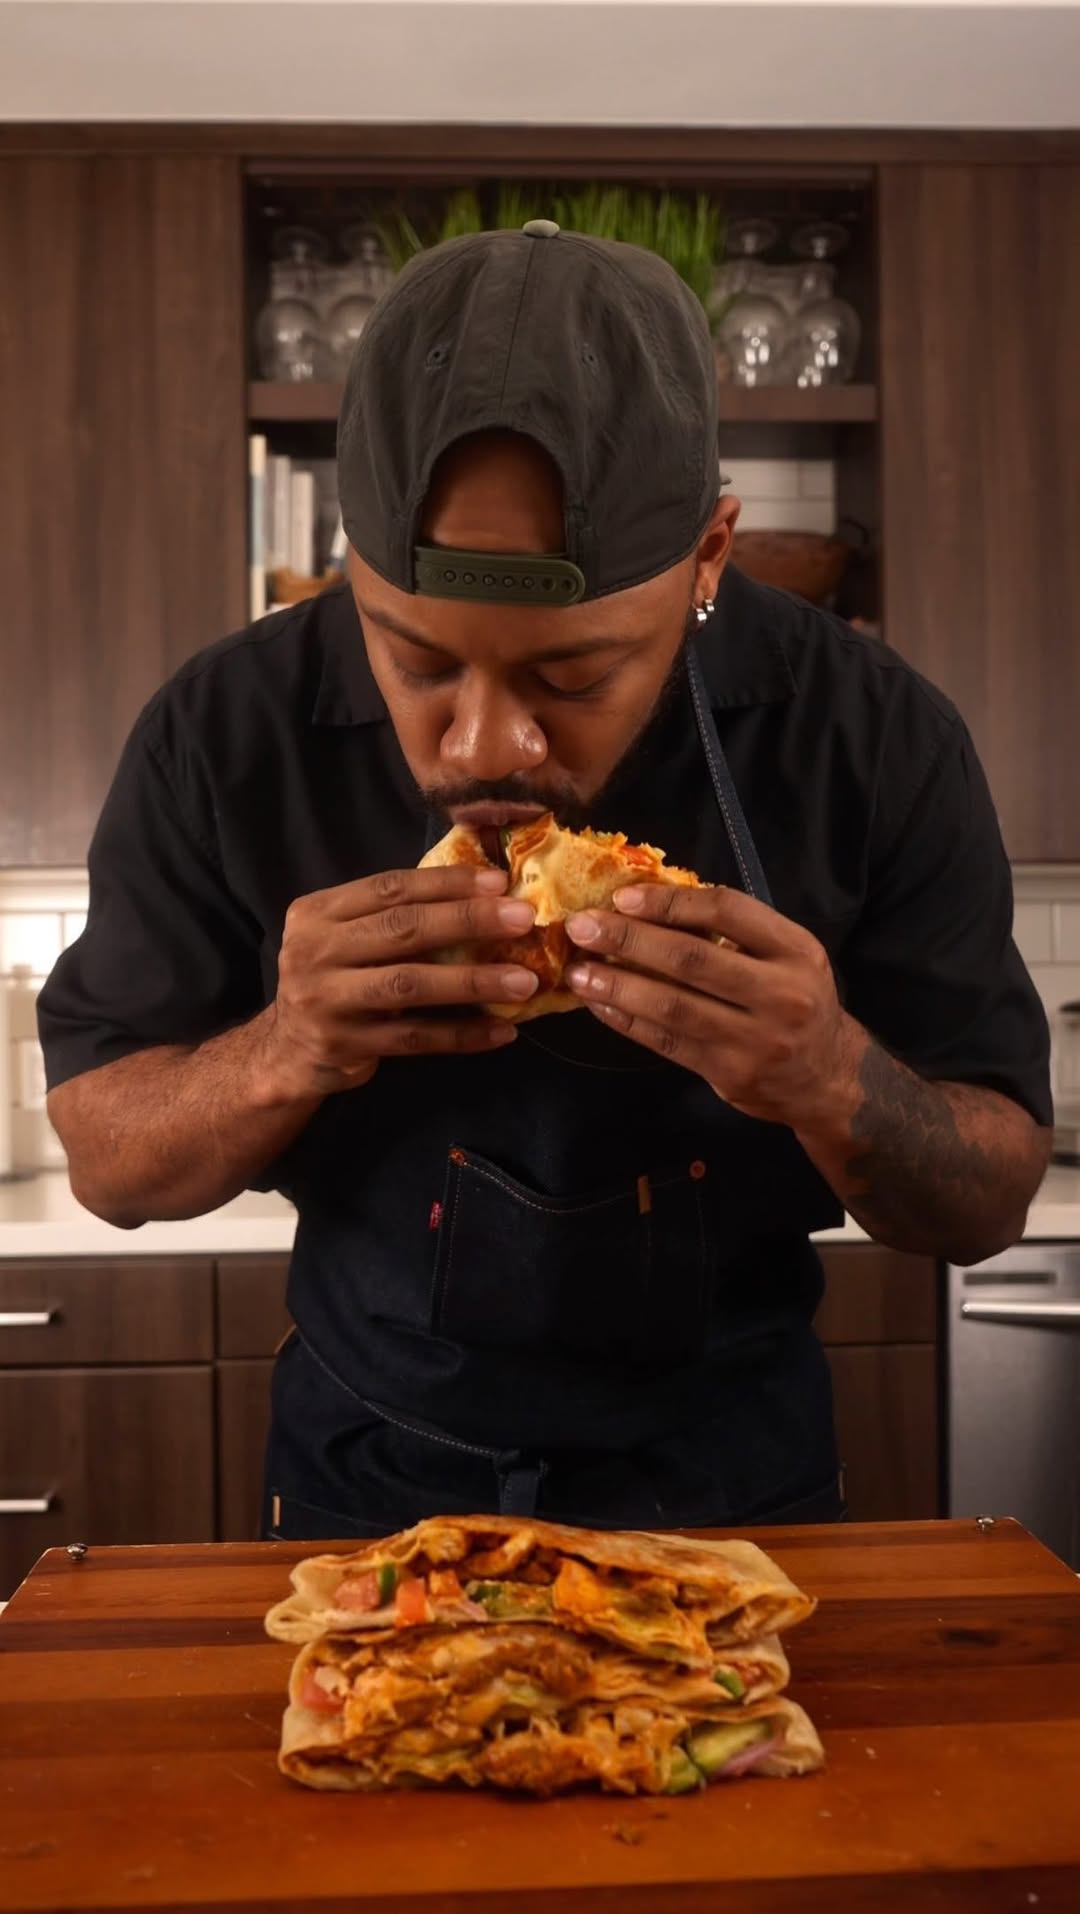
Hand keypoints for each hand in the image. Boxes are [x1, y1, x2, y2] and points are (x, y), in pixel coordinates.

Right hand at [265, 866, 536, 1096]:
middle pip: (402, 929)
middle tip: (524, 919)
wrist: (287, 1049)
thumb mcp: (346, 937)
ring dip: (473, 981)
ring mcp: (326, 1001)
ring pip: (410, 985)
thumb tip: (484, 891)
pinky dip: (461, 1034)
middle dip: (469, 921)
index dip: (447, 883)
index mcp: (317, 913)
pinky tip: (502, 1031)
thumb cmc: (336, 980)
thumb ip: (394, 914)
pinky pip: (415, 1039)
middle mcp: (314, 952)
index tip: (499, 882)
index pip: (389, 888)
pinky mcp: (344, 1045)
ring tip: (524, 981)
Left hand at [564, 885, 860, 1129]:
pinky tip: (599, 1005)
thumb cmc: (796, 1001)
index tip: (622, 897)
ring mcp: (756, 1039)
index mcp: (795, 949)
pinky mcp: (730, 1074)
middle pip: (691, 959)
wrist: (828, 1078)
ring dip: (617, 986)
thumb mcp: (786, 955)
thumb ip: (735, 932)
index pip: (727, 911)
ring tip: (578, 972)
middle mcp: (781, 993)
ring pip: (673, 1006)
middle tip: (582, 927)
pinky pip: (667, 1042)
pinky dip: (628, 1021)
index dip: (670, 901)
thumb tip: (650, 901)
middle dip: (629, 940)